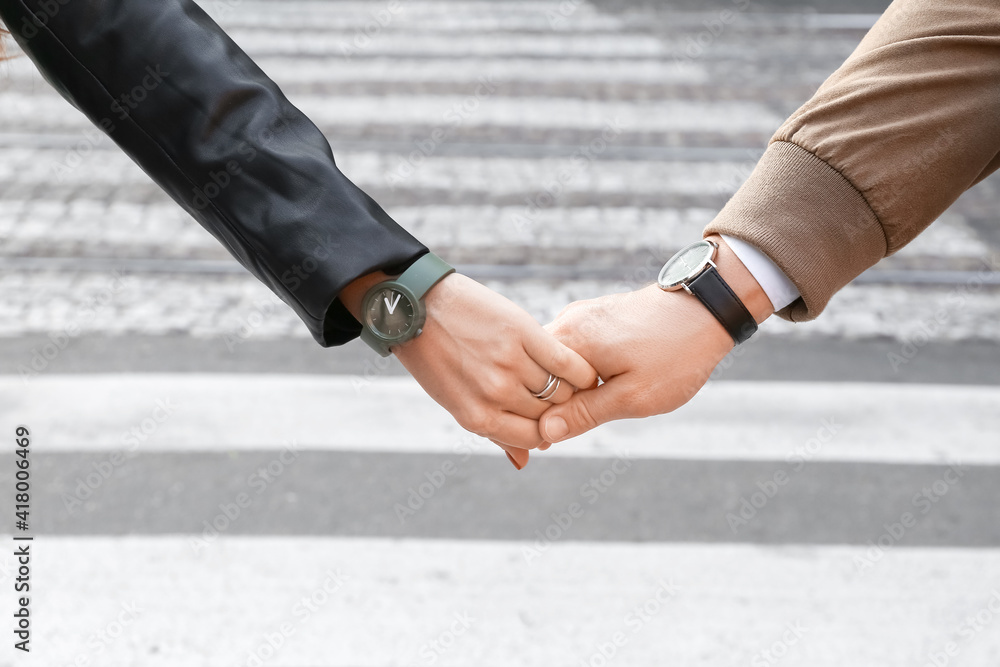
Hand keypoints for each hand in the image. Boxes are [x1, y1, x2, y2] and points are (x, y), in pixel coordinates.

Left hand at [341, 271, 597, 466]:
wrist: (417, 306)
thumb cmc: (435, 356)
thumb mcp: (455, 401)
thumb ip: (493, 431)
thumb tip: (524, 462)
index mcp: (477, 417)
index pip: (533, 437)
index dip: (549, 429)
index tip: (556, 418)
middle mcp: (494, 394)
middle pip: (549, 414)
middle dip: (561, 408)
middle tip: (569, 396)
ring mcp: (509, 363)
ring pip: (561, 390)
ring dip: (573, 390)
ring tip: (577, 383)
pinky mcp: (522, 333)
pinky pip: (566, 362)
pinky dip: (580, 370)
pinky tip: (582, 370)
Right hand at [538, 236, 771, 442]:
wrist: (708, 307)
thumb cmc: (675, 353)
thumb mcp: (633, 396)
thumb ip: (586, 413)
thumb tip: (545, 431)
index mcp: (570, 341)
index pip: (531, 388)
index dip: (533, 421)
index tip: (537, 450)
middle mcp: (567, 323)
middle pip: (538, 375)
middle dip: (545, 408)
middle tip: (559, 439)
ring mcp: (580, 317)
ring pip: (555, 365)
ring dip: (563, 392)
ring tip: (580, 416)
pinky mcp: (595, 317)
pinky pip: (573, 352)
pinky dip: (577, 375)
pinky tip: (595, 391)